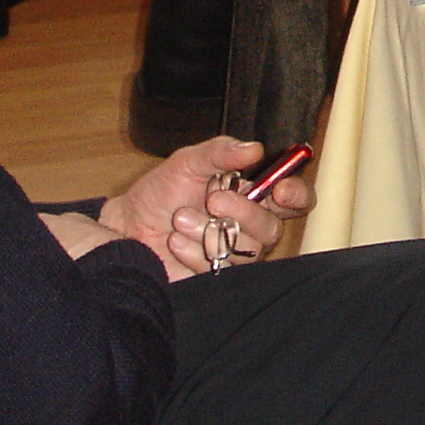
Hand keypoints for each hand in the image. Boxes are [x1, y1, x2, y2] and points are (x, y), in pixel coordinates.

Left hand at [95, 137, 312, 281]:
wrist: (128, 225)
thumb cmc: (161, 193)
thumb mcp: (188, 162)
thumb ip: (220, 152)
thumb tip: (254, 148)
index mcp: (252, 195)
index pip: (295, 200)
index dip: (296, 195)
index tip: (279, 190)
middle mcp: (250, 227)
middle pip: (272, 228)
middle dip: (243, 212)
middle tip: (212, 199)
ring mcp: (235, 254)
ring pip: (246, 250)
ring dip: (209, 231)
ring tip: (180, 219)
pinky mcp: (218, 276)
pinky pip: (222, 269)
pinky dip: (195, 251)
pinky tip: (176, 241)